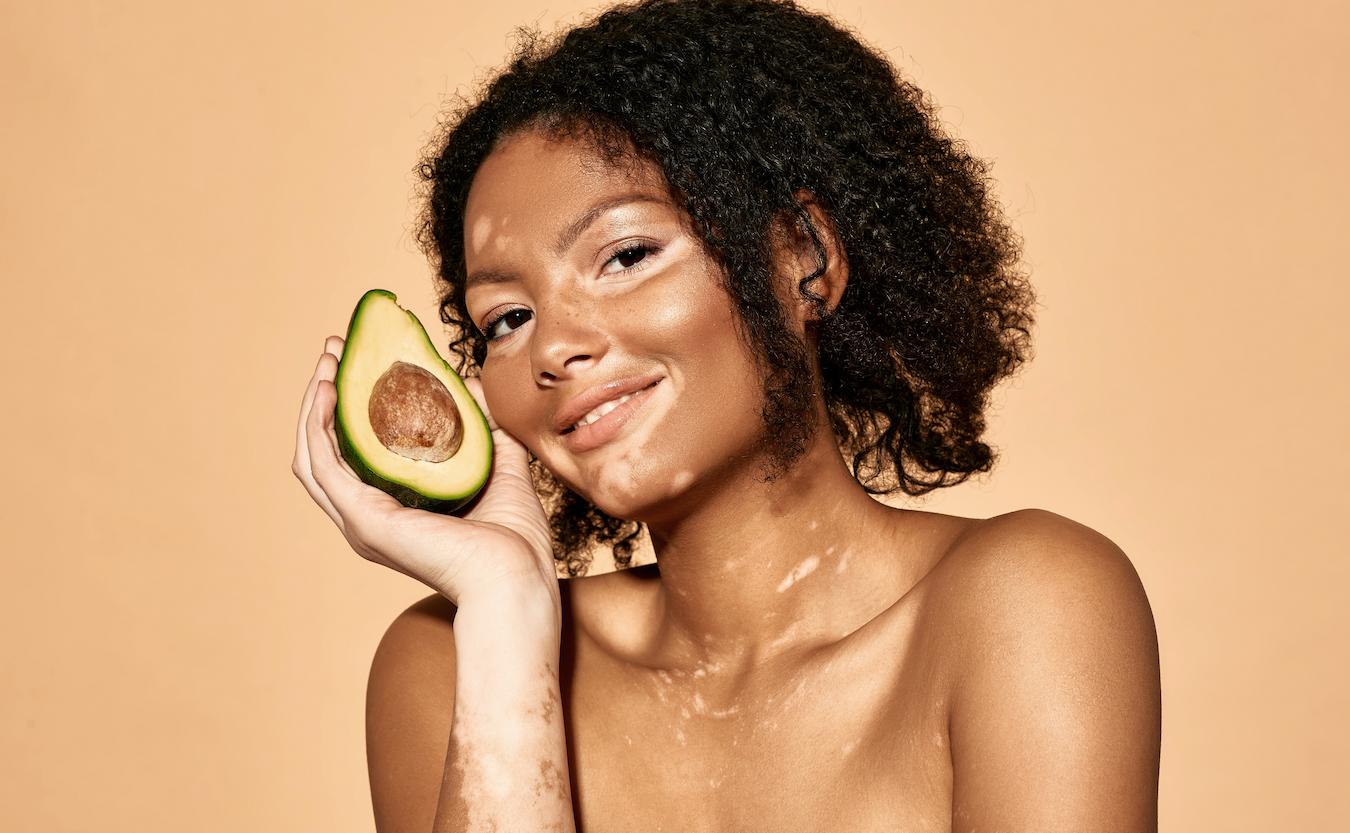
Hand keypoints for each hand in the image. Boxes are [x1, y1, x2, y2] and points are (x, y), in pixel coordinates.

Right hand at [292, 336, 558, 619]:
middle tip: (334, 350)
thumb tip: (467, 384)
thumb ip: (486, 427)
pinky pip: (323, 465)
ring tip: (328, 362)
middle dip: (325, 395)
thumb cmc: (514, 541)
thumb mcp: (500, 465)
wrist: (518, 576)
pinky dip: (318, 425)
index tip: (357, 362)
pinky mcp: (363, 518)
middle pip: (326, 448)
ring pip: (314, 453)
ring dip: (314, 403)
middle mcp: (369, 516)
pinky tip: (329, 391)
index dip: (351, 408)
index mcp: (395, 508)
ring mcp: (361, 520)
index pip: (356, 453)